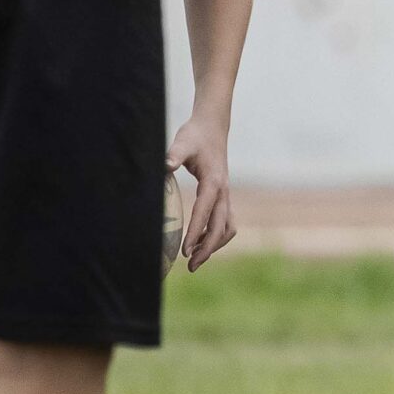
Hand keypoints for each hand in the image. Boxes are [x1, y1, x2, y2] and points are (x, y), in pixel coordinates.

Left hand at [165, 114, 237, 271]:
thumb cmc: (195, 136)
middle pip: (221, 226)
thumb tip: (165, 167)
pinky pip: (225, 222)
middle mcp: (223, 191)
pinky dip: (215, 235)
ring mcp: (226, 195)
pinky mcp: (223, 196)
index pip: (205, 213)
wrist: (212, 127)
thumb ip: (174, 155)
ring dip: (214, 244)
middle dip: (207, 248)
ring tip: (195, 259)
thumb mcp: (182, 143)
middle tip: (190, 266)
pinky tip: (199, 242)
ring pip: (228, 227)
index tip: (185, 252)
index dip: (195, 233)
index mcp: (214, 182)